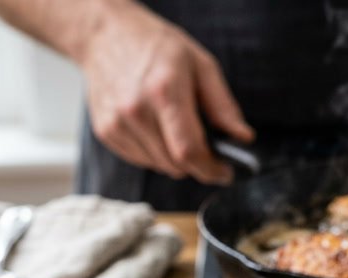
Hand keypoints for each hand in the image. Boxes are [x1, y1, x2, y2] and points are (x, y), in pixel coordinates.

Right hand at [80, 2, 254, 183]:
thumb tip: (242, 137)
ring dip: (174, 158)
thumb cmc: (157, 46)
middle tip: (204, 147)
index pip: (189, 151)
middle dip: (196, 163)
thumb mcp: (200, 64)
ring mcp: (117, 123)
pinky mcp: (105, 131)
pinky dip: (154, 153)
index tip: (224, 172)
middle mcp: (136, 110)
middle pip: (175, 165)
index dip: (211, 169)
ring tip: (174, 128)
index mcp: (164, 91)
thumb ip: (222, 105)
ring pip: (159, 166)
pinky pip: (140, 160)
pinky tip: (154, 127)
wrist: (106, 34)